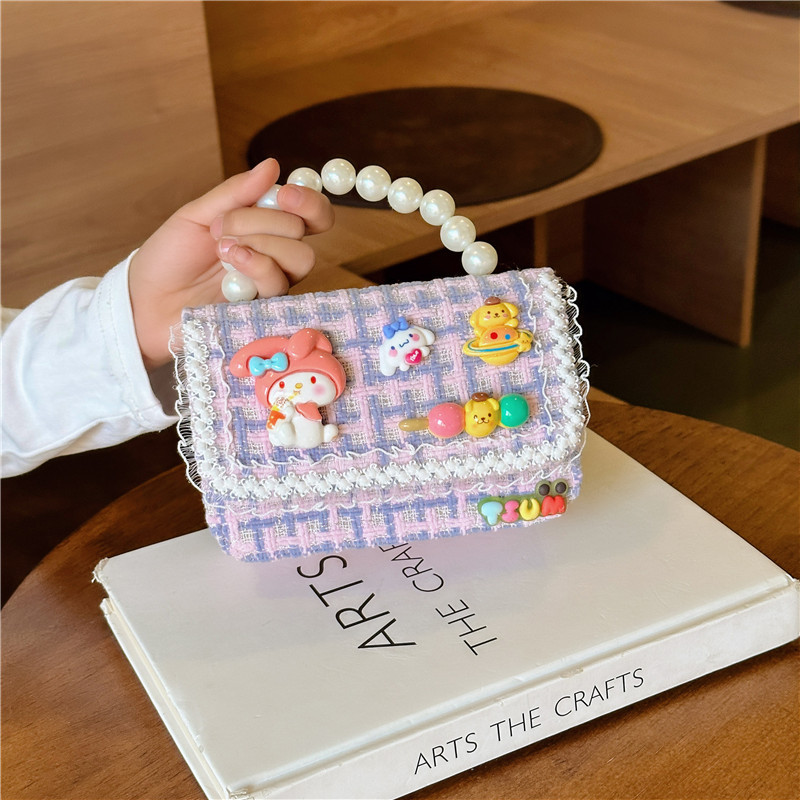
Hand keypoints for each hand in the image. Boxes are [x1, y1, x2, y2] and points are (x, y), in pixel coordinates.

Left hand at [129, 158, 333, 369]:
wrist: (146, 301)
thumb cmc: (170, 258)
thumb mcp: (197, 214)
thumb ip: (235, 193)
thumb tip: (272, 166)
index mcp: (265, 228)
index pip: (311, 214)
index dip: (309, 202)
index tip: (286, 194)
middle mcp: (276, 256)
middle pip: (302, 231)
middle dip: (263, 220)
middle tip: (222, 226)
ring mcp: (272, 284)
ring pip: (300, 258)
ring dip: (261, 243)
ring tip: (222, 248)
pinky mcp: (265, 310)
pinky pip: (278, 282)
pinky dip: (255, 265)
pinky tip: (228, 267)